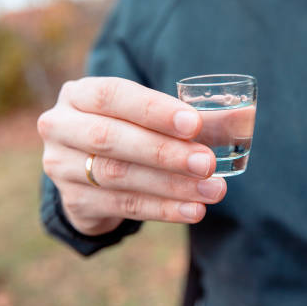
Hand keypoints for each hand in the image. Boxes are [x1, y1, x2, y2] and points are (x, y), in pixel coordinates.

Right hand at [37, 77, 225, 235]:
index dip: (154, 110)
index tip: (194, 124)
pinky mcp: (74, 201)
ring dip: (171, 185)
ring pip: (118, 175)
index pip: (113, 95)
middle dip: (165, 152)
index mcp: (80, 94)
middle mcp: (61, 126)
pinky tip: (194, 211)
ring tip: (212, 190)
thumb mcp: (151, 117)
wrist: (88, 169)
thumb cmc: (128, 130)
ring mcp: (61, 166)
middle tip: (207, 162)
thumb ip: (194, 119)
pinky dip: (162, 209)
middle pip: (111, 138)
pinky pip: (122, 206)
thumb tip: (246, 119)